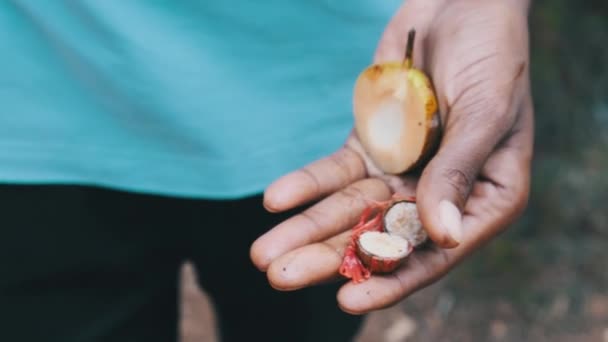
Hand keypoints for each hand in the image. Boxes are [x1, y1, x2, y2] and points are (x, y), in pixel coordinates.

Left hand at [250, 0, 533, 313]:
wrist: (460, 4)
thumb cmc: (493, 52)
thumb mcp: (487, 109)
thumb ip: (461, 171)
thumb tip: (443, 235)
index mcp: (485, 197)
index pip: (436, 251)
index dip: (393, 278)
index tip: (347, 300)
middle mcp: (440, 193)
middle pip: (381, 235)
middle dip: (329, 257)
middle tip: (280, 276)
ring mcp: (401, 171)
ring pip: (349, 209)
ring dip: (306, 229)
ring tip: (263, 254)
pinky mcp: (371, 146)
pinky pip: (334, 171)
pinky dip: (305, 184)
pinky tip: (275, 199)